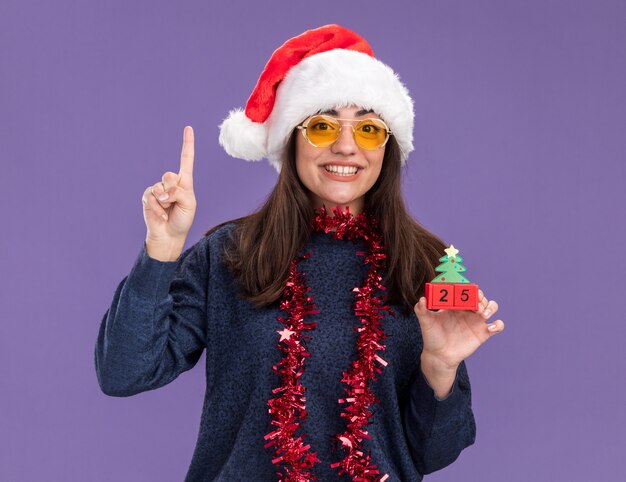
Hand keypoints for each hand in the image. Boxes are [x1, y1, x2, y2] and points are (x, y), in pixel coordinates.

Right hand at [141, 126, 196, 247]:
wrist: (170, 235)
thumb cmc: (183, 219)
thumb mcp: (189, 204)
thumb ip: (180, 193)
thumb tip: (163, 191)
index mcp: (185, 182)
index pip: (186, 159)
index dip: (187, 144)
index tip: (188, 128)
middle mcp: (171, 183)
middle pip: (169, 175)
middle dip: (173, 190)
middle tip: (174, 203)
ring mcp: (158, 189)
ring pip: (160, 187)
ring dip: (165, 201)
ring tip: (168, 210)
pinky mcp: (148, 197)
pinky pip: (151, 197)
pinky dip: (158, 208)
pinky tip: (162, 215)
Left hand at [414, 289, 504, 369]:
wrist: (439, 356)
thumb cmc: (432, 337)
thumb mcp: (425, 323)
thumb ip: (421, 310)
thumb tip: (422, 299)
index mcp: (455, 304)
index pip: (466, 291)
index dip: (469, 289)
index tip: (468, 292)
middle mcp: (467, 310)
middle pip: (480, 296)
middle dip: (481, 297)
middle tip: (476, 305)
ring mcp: (476, 321)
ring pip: (492, 306)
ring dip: (491, 307)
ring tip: (483, 314)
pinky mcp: (483, 333)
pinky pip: (497, 326)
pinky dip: (498, 324)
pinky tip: (490, 327)